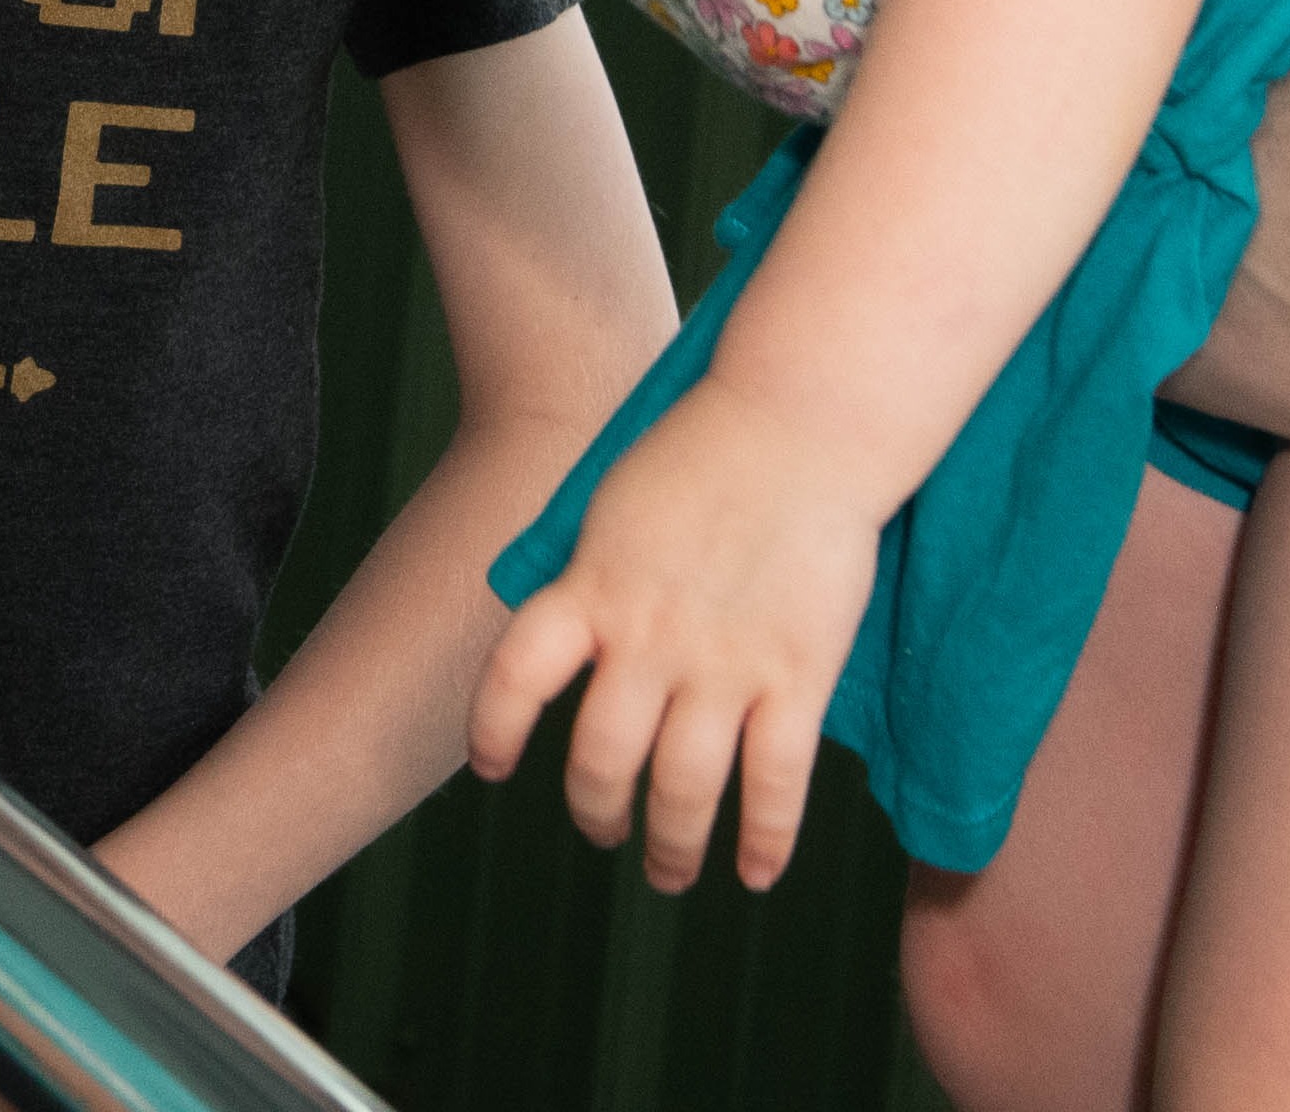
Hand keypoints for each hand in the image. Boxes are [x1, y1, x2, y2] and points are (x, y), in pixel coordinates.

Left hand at [472, 384, 873, 898]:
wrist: (798, 416)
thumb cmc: (708, 444)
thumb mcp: (616, 500)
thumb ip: (592, 572)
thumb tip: (568, 630)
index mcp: (592, 584)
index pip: (514, 677)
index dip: (493, 732)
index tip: (491, 769)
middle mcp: (648, 636)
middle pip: (601, 761)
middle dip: (597, 812)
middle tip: (606, 832)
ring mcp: (723, 662)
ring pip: (683, 791)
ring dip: (672, 848)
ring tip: (668, 871)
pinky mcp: (795, 675)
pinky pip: (774, 785)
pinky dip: (763, 842)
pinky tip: (754, 873)